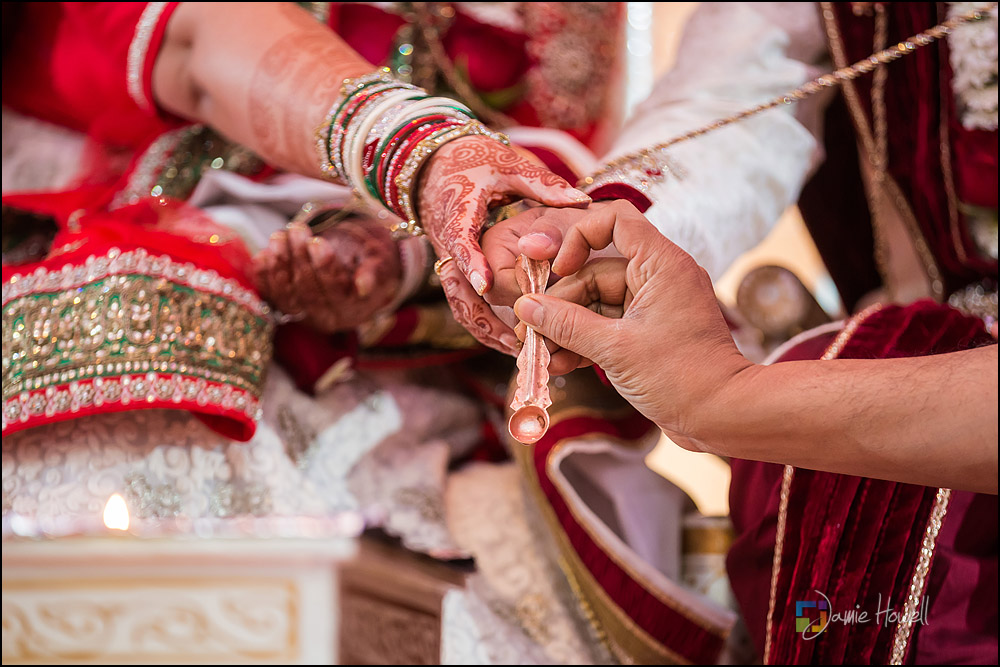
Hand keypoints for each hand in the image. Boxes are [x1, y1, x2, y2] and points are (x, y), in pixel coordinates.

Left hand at [254, 218, 400, 332]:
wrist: (354, 277)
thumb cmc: (368, 264)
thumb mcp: (378, 263)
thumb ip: (372, 271)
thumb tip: (363, 286)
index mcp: (352, 309)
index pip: (335, 291)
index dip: (324, 267)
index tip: (317, 241)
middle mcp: (326, 318)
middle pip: (308, 292)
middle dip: (299, 258)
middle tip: (297, 229)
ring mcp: (303, 315)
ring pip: (286, 294)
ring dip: (279, 263)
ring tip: (280, 235)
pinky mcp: (285, 308)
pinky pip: (269, 295)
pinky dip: (263, 276)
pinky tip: (263, 254)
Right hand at [416, 135, 590, 354]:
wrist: (441, 166)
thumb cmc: (478, 162)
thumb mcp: (510, 166)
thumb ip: (543, 186)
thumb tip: (580, 199)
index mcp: (458, 214)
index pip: (462, 242)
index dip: (473, 265)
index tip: (488, 285)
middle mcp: (450, 244)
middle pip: (461, 288)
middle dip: (487, 312)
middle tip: (518, 334)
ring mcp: (453, 263)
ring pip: (463, 305)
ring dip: (488, 329)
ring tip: (520, 349)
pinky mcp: (461, 276)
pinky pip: (470, 308)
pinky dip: (490, 328)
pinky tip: (516, 343)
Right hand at [511, 200, 751, 445]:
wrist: (723, 417)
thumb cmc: (681, 377)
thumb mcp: (614, 349)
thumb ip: (566, 325)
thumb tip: (526, 307)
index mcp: (661, 264)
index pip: (615, 220)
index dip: (579, 238)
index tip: (558, 271)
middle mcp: (660, 278)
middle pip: (596, 273)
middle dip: (560, 304)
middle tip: (528, 330)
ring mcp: (654, 307)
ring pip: (597, 305)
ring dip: (567, 329)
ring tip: (539, 355)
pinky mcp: (650, 335)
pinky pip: (608, 327)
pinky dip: (584, 343)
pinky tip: (559, 365)